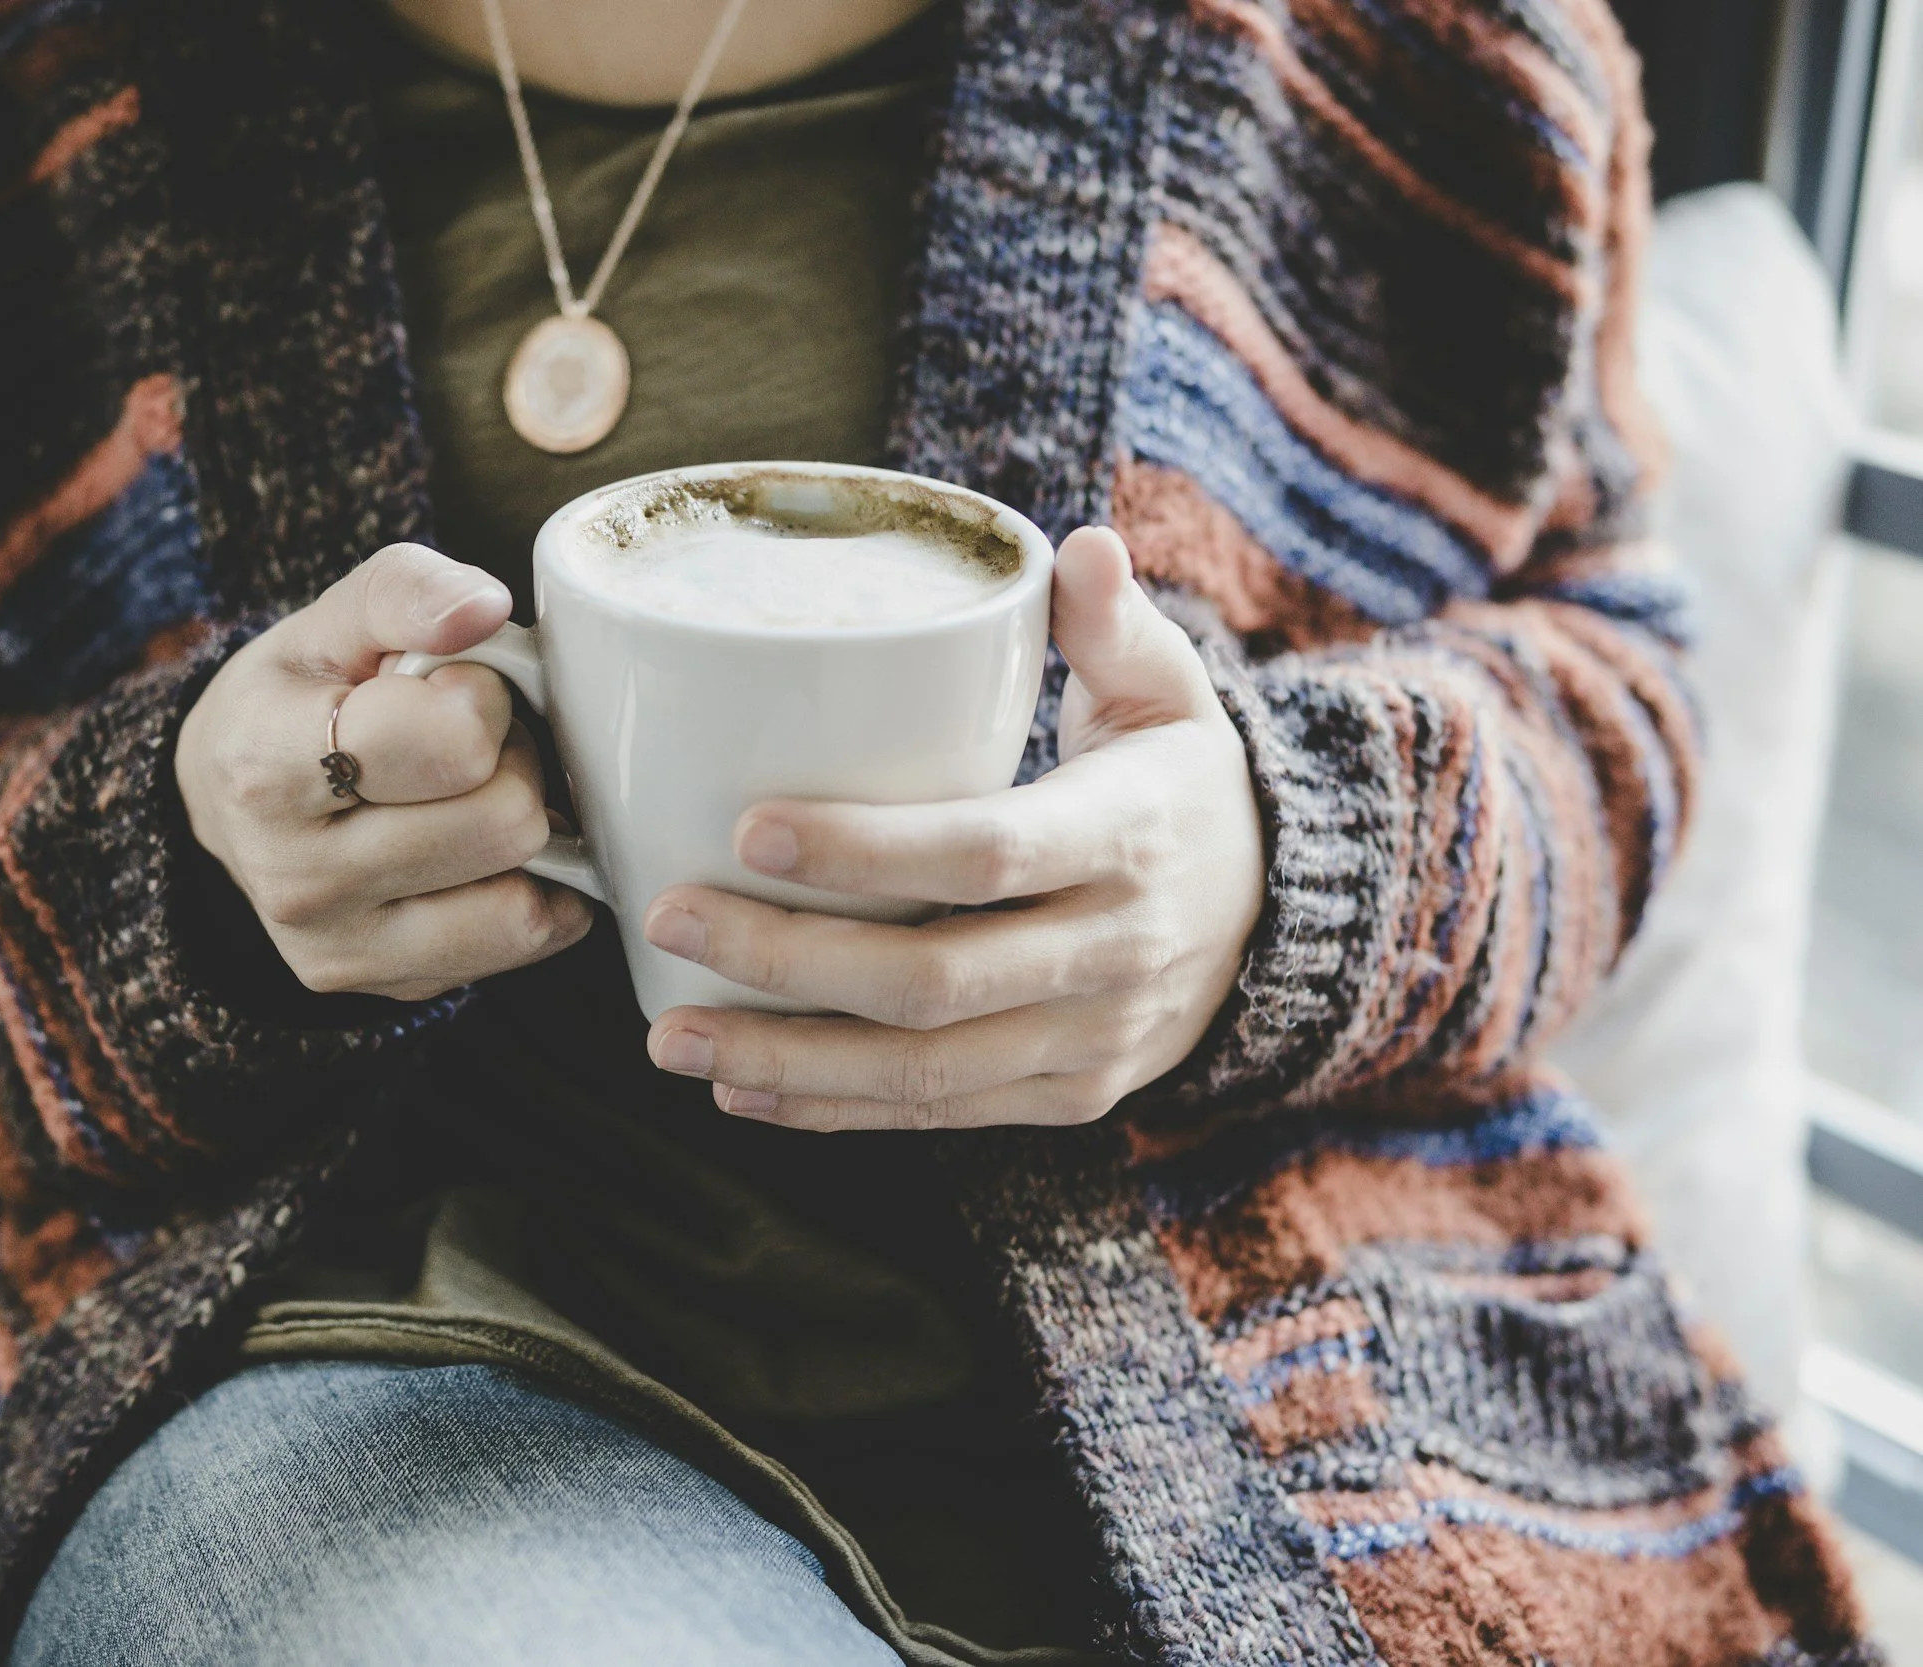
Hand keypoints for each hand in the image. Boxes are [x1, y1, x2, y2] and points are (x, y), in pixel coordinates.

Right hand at [176, 542, 591, 1001]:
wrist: (230, 804)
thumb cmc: (300, 698)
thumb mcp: (335, 620)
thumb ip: (408, 592)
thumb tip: (485, 609)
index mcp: (266, 767)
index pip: (451, 743)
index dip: (480, 699)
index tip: (448, 689)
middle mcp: (295, 878)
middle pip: (505, 821)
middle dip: (509, 764)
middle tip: (466, 746)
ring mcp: (342, 948)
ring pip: (523, 895)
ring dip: (522, 833)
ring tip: (468, 797)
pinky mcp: (388, 987)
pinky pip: (526, 941)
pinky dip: (535, 891)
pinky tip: (485, 853)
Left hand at [640, 528, 1263, 1130]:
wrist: (1278, 919)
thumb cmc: (1179, 781)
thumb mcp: (1170, 691)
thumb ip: (1112, 622)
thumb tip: (1080, 547)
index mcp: (1127, 838)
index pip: (987, 853)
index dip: (866, 852)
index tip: (748, 830)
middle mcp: (1114, 953)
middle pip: (932, 980)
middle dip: (787, 961)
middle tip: (669, 916)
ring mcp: (1091, 1039)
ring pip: (924, 1071)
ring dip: (787, 1059)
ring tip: (671, 1034)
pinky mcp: (1068, 1095)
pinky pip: (940, 1115)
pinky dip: (836, 1110)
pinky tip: (741, 1090)